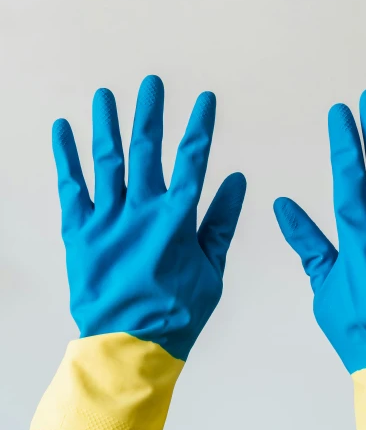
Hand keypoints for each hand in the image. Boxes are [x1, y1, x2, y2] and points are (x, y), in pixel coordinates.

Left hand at [31, 75, 245, 429]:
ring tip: (105, 95)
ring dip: (106, 124)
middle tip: (151, 83)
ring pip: (107, 159)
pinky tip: (63, 129)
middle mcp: (141, 209)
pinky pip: (71, 186)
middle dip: (150, 112)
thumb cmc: (176, 313)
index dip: (200, 126)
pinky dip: (66, 156)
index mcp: (177, 217)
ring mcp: (107, 218)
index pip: (193, 159)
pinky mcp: (79, 231)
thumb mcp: (212, 270)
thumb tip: (238, 182)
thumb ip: (222, 222)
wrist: (130, 345)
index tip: (205, 100)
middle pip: (146, 148)